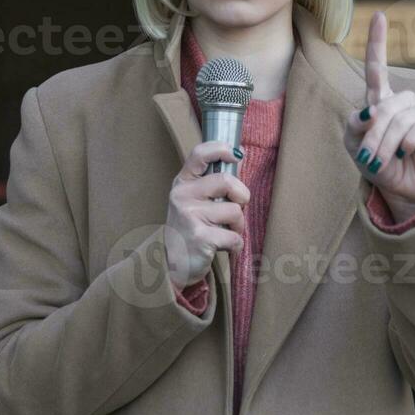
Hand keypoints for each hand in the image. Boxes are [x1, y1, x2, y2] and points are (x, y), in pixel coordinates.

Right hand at [164, 140, 247, 287]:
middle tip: (237, 208)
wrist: (172, 265)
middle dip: (242, 196)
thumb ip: (211, 182)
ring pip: (235, 211)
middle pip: (226, 181)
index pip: (199, 154)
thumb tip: (238, 154)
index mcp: (183, 183)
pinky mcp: (200, 237)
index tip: (235, 155)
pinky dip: (235, 245)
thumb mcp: (192, 200)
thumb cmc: (189, 229)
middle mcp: (182, 196)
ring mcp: (190, 216)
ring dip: (238, 225)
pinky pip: (235, 237)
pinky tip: (223, 247)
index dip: (220, 149)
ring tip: (226, 232)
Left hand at [344, 10, 414, 207]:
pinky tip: (407, 153)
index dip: (379, 41)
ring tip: (382, 162)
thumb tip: (370, 110)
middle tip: (368, 158)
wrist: (400, 189)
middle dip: (373, 134)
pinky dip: (407, 144)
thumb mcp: (355, 146)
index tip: (379, 15)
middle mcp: (403, 103)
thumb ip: (355, 126)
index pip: (378, 68)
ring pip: (401, 118)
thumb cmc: (377, 164)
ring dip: (387, 143)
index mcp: (381, 101)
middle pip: (385, 106)